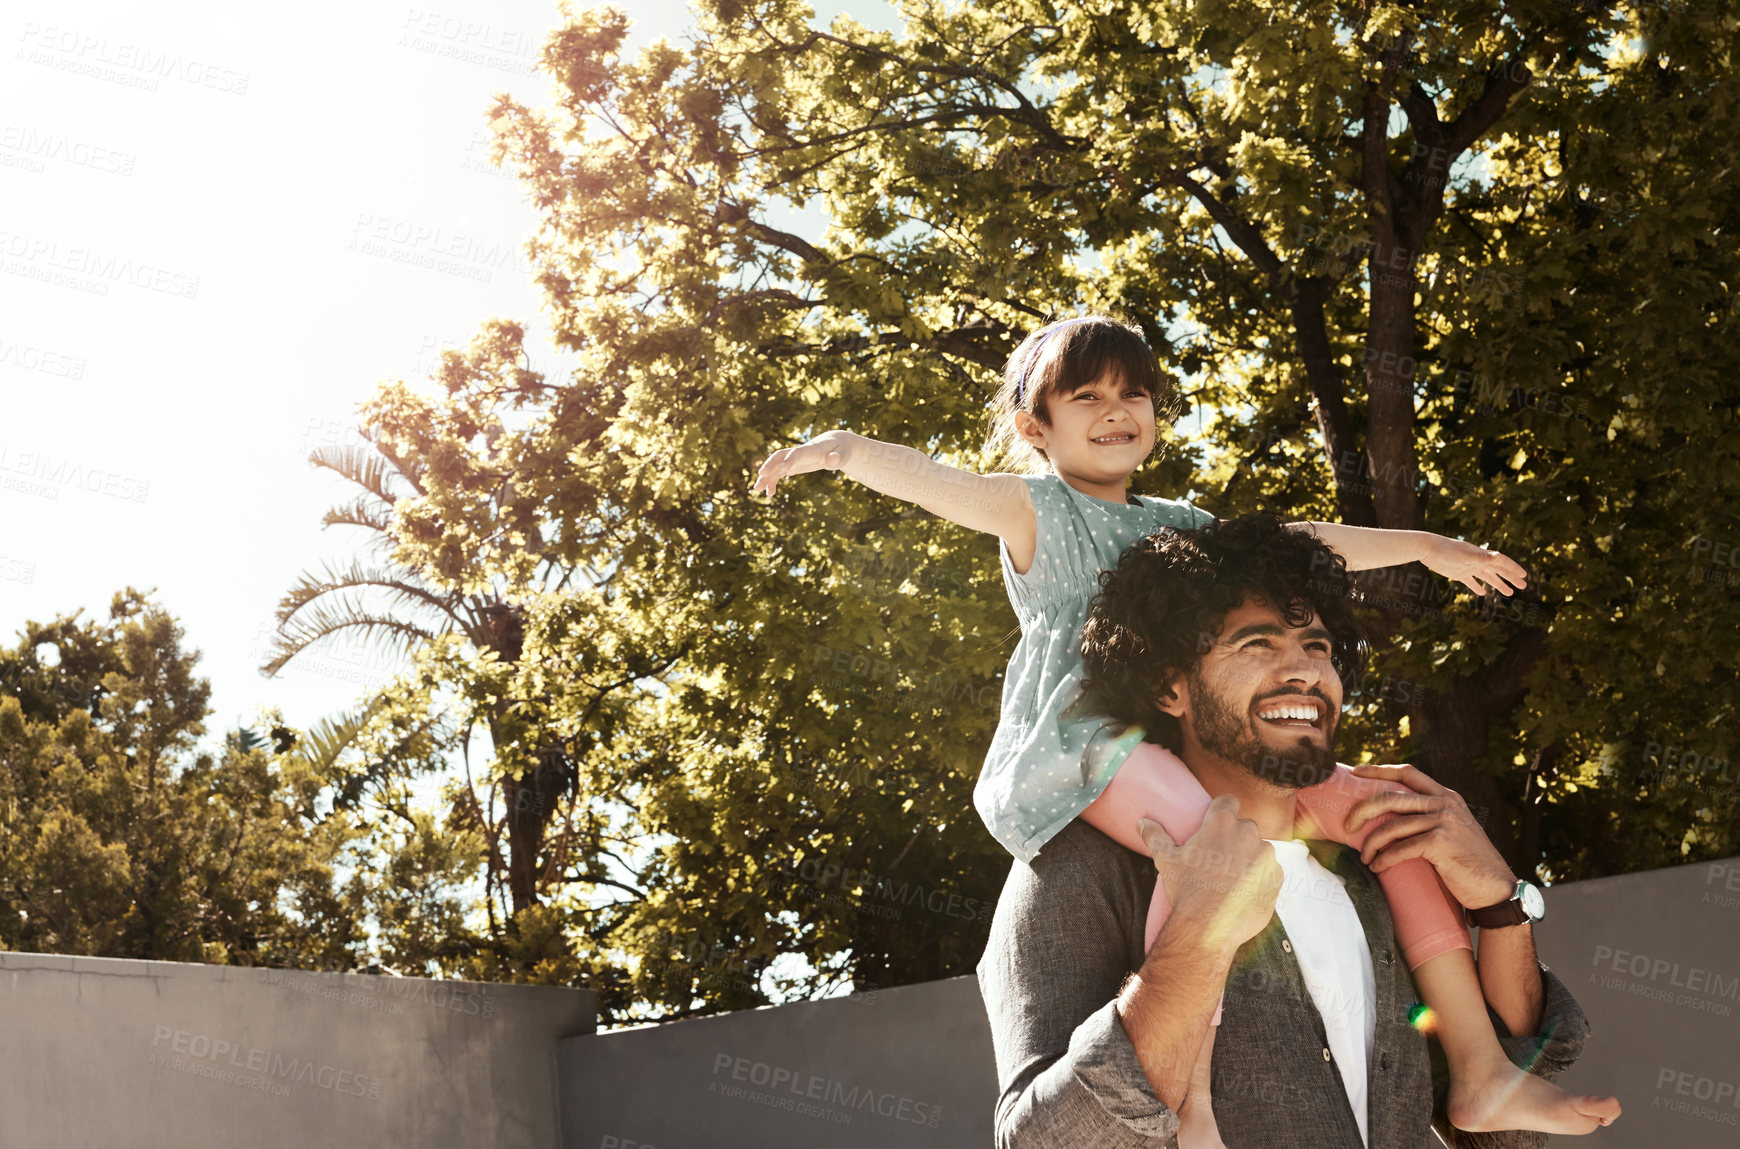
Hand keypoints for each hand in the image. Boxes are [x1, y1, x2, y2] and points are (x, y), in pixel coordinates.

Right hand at [751, 430, 855, 495]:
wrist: (835, 444)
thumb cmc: (840, 450)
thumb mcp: (843, 454)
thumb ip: (837, 458)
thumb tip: (832, 461)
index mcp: (812, 449)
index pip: (798, 453)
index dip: (790, 460)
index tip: (783, 470)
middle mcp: (799, 452)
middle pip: (781, 456)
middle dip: (770, 464)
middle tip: (761, 475)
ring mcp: (794, 458)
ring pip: (776, 465)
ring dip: (767, 476)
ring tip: (758, 489)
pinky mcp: (793, 464)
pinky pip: (779, 472)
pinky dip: (773, 481)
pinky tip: (770, 493)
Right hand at [1137, 794, 1282, 956]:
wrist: (1209, 926)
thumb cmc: (1186, 889)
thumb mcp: (1166, 861)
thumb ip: (1155, 836)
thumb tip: (1141, 822)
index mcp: (1222, 823)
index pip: (1228, 801)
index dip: (1222, 809)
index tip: (1216, 823)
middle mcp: (1249, 833)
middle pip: (1244, 827)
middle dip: (1236, 838)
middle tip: (1220, 859)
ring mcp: (1266, 856)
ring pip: (1259, 850)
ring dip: (1251, 859)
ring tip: (1233, 879)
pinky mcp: (1277, 878)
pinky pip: (1271, 873)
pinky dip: (1261, 879)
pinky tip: (1245, 893)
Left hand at [1345, 763, 1517, 909]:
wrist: (1495, 888)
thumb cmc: (1468, 862)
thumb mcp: (1452, 829)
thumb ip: (1429, 816)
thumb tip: (1389, 816)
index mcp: (1446, 796)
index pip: (1407, 773)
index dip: (1379, 771)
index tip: (1355, 772)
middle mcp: (1445, 804)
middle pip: (1391, 797)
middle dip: (1362, 810)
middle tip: (1347, 826)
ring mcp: (1444, 821)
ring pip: (1392, 826)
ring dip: (1372, 844)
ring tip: (1365, 857)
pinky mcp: (1441, 842)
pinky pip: (1401, 848)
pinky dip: (1384, 859)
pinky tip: (1377, 867)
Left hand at [1421, 535, 1527, 596]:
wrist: (1427, 548)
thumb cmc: (1446, 549)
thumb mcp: (1465, 555)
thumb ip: (1481, 557)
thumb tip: (1499, 556)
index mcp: (1481, 555)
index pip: (1502, 562)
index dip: (1514, 569)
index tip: (1524, 576)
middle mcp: (1477, 561)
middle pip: (1498, 571)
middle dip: (1511, 578)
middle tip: (1523, 586)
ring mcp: (1468, 567)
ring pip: (1487, 577)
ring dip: (1498, 584)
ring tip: (1509, 593)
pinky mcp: (1458, 573)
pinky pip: (1470, 581)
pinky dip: (1477, 587)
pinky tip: (1482, 593)